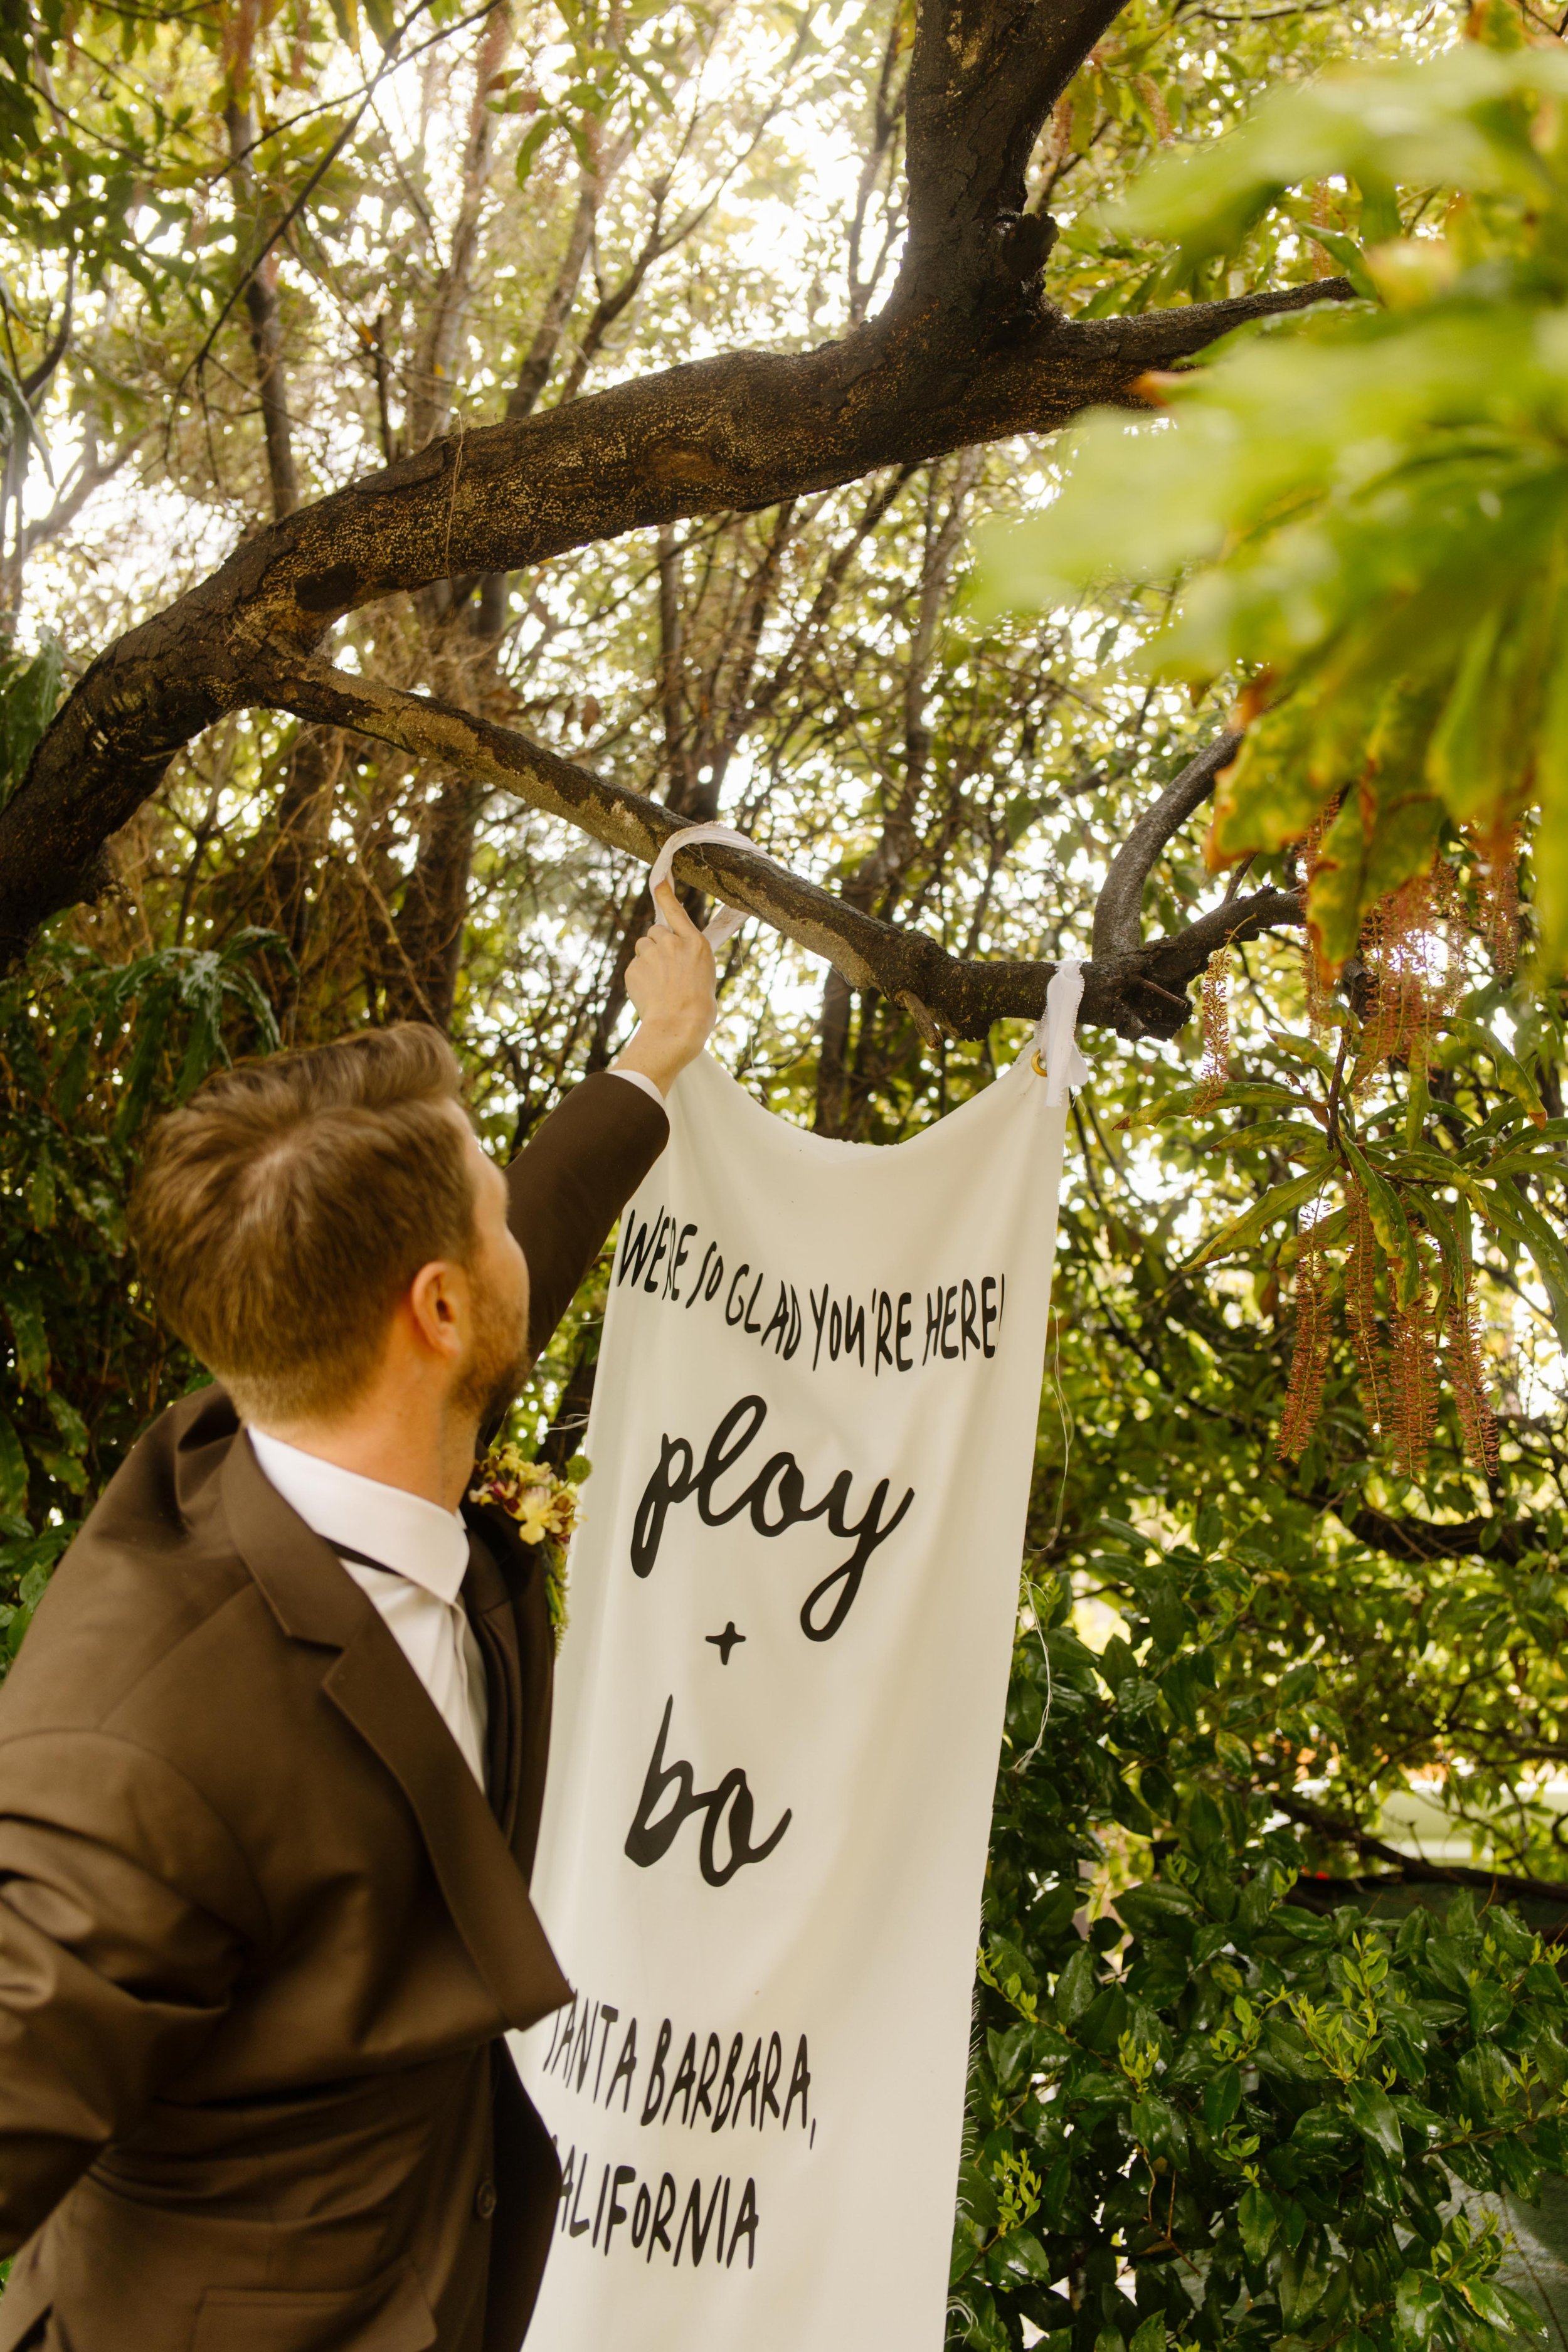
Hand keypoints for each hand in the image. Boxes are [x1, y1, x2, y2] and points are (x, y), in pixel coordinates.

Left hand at [613, 883, 717, 1094]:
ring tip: (659, 983)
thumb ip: (686, 956)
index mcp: (696, 943)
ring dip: (647, 958)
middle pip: (655, 932)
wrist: (678, 1026)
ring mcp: (651, 954)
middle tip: (666, 969)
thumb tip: (669, 952)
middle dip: (657, 945)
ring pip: (643, 947)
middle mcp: (672, 943)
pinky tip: (650, 993)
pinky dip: (639, 977)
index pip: (676, 911)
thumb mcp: (703, 973)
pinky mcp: (634, 968)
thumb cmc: (698, 1006)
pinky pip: (634, 966)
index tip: (658, 879)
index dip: (665, 894)